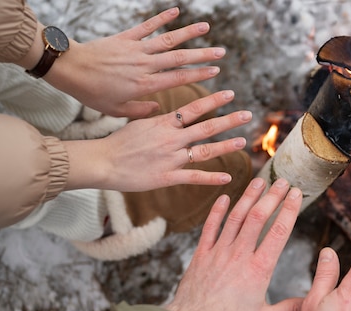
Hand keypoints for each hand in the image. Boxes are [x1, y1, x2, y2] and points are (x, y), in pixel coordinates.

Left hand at [44, 7, 226, 117]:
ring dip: (189, 33)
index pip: (178, 78)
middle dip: (203, 55)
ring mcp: (136, 49)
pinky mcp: (126, 38)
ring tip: (207, 28)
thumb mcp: (116, 110)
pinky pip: (147, 26)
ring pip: (168, 40)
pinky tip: (176, 11)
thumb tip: (158, 109)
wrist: (70, 70)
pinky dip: (162, 18)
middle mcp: (144, 65)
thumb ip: (140, 111)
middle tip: (222, 52)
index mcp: (144, 85)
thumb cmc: (92, 93)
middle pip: (179, 58)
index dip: (199, 74)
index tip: (216, 72)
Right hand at [63, 90, 250, 191]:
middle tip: (248, 114)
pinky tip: (227, 178)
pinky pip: (194, 177)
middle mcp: (171, 138)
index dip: (214, 101)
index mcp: (164, 123)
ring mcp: (171, 158)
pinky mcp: (167, 176)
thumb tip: (162, 110)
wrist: (102, 162)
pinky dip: (211, 178)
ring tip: (242, 141)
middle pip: (206, 127)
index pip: (194, 108)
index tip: (230, 93)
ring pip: (204, 151)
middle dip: (229, 120)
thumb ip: (154, 118)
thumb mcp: (136, 122)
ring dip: (226, 146)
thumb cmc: (116, 142)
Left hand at [164, 178, 303, 310]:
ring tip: (258, 181)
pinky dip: (217, 211)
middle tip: (282, 181)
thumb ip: (290, 309)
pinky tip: (224, 198)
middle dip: (272, 196)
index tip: (296, 194)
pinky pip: (210, 227)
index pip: (278, 232)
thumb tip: (310, 302)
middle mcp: (240, 254)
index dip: (289, 209)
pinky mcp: (202, 254)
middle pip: (258, 217)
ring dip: (248, 197)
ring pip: (236, 217)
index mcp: (259, 268)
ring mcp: (219, 252)